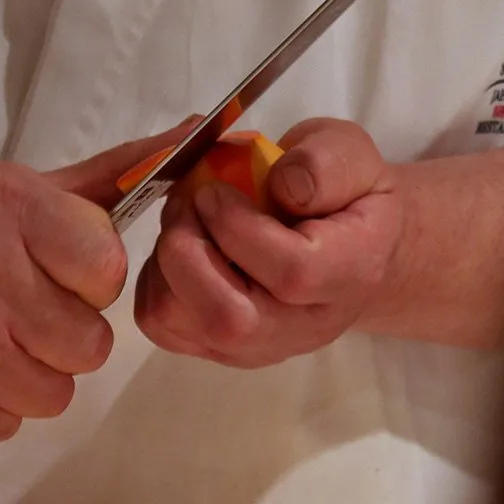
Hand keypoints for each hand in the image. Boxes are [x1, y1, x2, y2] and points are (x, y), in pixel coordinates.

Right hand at [0, 124, 190, 440]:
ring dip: (29, 378)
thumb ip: (111, 179)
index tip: (52, 273)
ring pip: (53, 395)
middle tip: (16, 314)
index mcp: (8, 207)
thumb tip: (196, 135)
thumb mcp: (19, 193)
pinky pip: (6, 426)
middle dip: (62, 338)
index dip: (88, 284)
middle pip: (88, 346)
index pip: (107, 272)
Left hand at [133, 120, 405, 368]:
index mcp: (348, 276)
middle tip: (190, 201)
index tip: (215, 189)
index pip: (292, 273)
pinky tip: (184, 248)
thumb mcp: (349, 154)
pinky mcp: (216, 349)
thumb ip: (326, 163)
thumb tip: (284, 185)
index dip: (238, 227)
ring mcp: (255, 347)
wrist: (345, 247)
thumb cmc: (345, 195)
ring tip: (187, 220)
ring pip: (179, 322)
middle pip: (228, 321)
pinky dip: (155, 278)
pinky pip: (160, 324)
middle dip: (187, 250)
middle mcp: (300, 328)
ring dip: (165, 260)